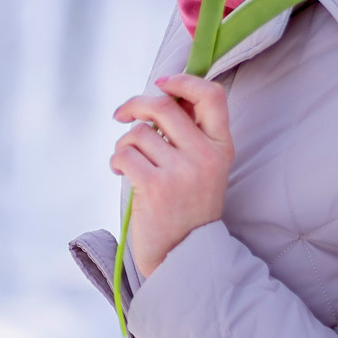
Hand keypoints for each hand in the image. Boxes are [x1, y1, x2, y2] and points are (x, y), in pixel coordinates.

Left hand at [110, 74, 233, 277]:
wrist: (183, 256)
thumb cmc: (186, 207)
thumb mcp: (203, 168)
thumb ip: (189, 134)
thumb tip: (163, 94)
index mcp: (221, 147)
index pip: (211, 96)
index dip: (183, 80)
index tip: (161, 83)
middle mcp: (206, 156)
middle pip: (164, 106)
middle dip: (135, 105)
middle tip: (122, 115)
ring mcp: (183, 172)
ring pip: (139, 133)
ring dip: (124, 144)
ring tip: (128, 163)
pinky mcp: (157, 187)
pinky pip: (125, 154)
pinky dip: (116, 161)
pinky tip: (120, 173)